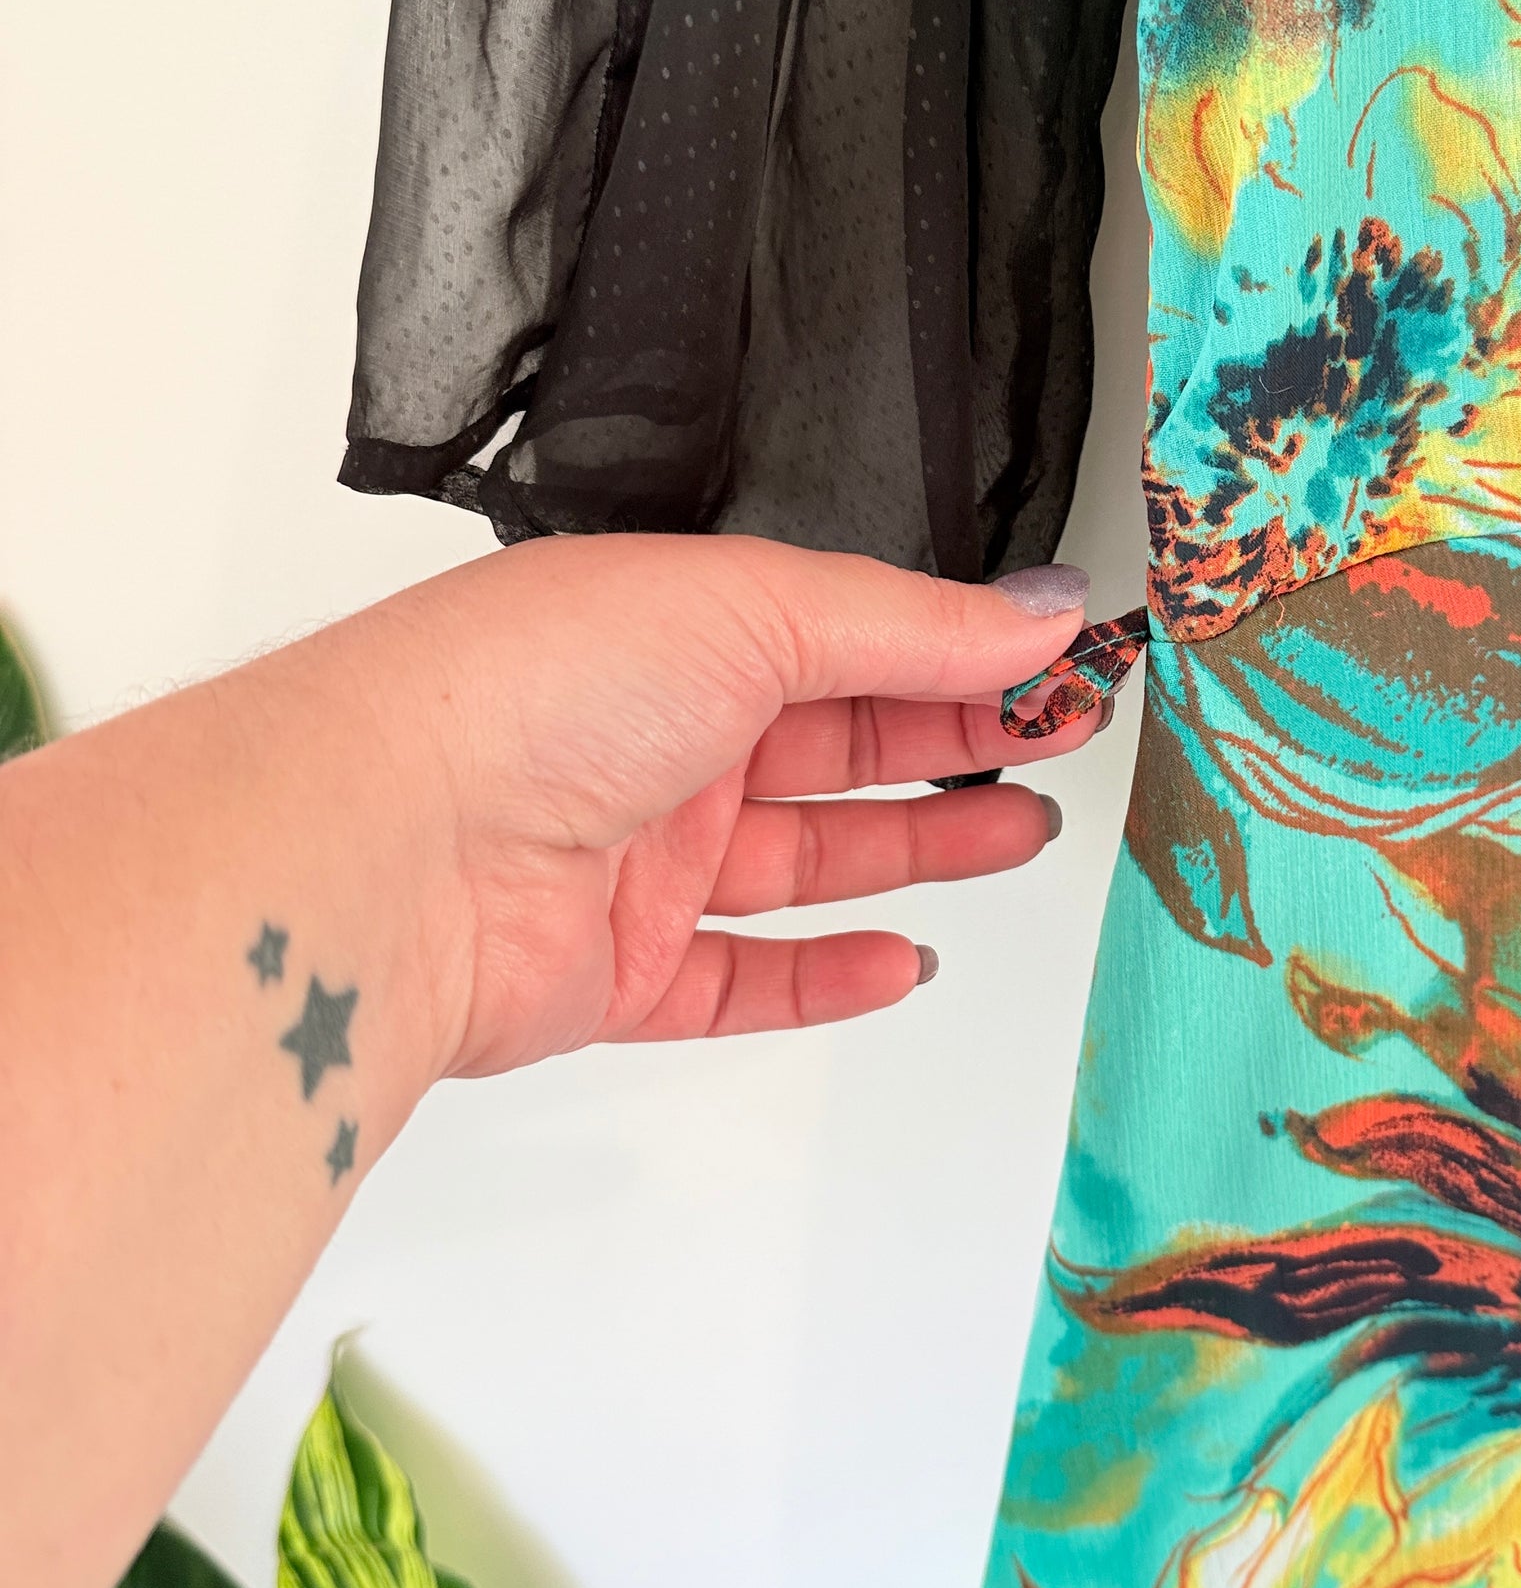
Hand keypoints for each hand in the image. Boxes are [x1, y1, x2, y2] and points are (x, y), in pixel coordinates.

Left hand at [367, 535, 1100, 1077]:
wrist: (386, 853)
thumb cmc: (529, 691)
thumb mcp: (752, 611)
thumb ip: (908, 624)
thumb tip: (1040, 607)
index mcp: (677, 631)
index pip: (850, 637)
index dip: (960, 651)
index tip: (1063, 664)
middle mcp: (656, 737)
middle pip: (839, 746)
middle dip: (957, 744)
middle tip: (1066, 744)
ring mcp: (636, 858)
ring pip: (806, 861)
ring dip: (917, 851)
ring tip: (1020, 837)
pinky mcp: (617, 970)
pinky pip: (741, 979)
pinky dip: (824, 978)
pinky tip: (901, 960)